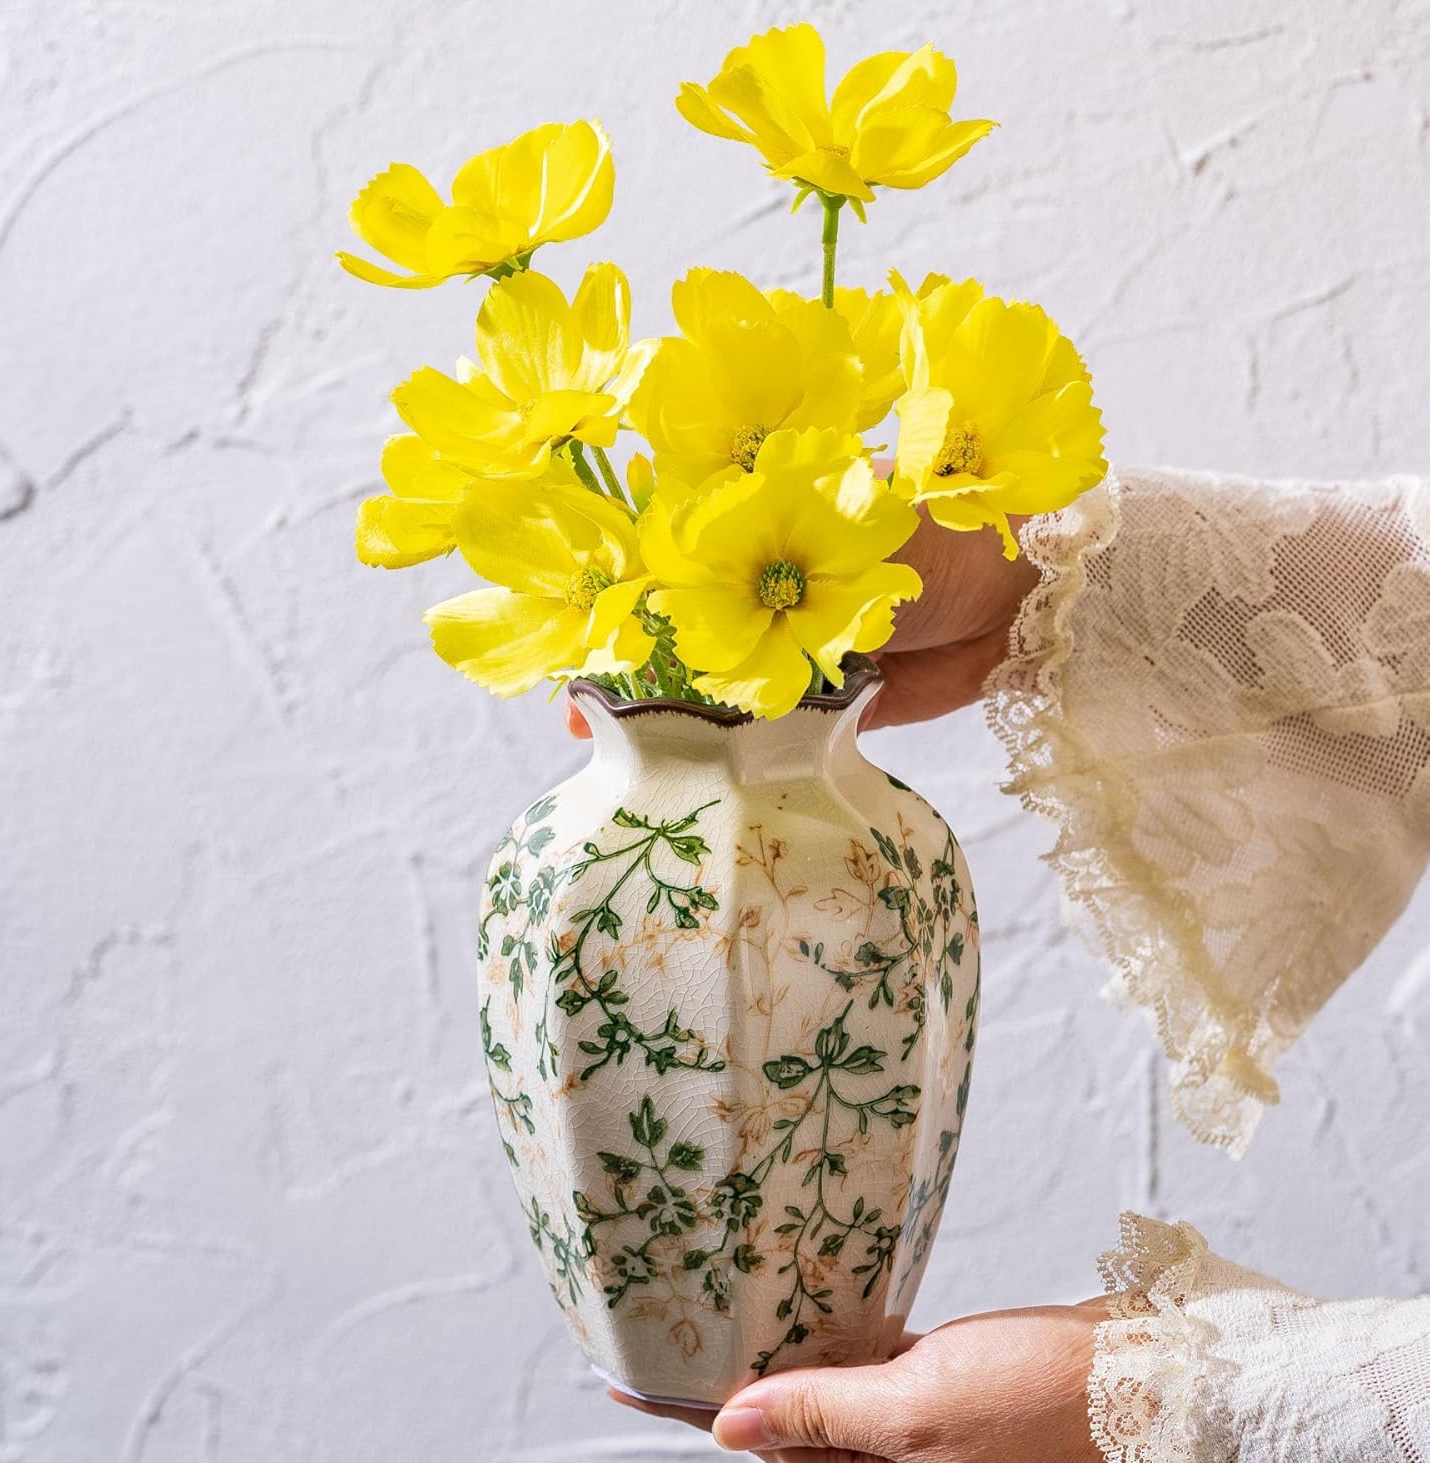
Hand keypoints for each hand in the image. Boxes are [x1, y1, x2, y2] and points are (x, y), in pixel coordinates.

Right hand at [564, 471, 1038, 736]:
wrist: (1047, 601)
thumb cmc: (956, 530)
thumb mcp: (854, 533)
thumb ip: (775, 567)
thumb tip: (687, 591)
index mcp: (778, 519)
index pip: (684, 555)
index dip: (634, 593)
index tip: (589, 631)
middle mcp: (781, 582)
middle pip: (695, 626)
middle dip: (644, 667)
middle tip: (591, 715)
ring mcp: (805, 643)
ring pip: (727, 684)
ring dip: (682, 717)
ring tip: (629, 752)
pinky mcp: (837, 698)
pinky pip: (777, 728)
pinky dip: (741, 748)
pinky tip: (696, 769)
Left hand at [608, 1301, 1118, 1462]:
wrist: (1157, 1392)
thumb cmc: (1042, 1404)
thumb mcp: (919, 1409)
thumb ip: (824, 1414)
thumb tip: (729, 1425)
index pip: (765, 1443)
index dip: (698, 1406)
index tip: (631, 1378)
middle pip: (794, 1421)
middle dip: (734, 1379)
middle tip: (674, 1327)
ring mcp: (930, 1430)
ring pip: (835, 1391)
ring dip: (787, 1354)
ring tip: (727, 1307)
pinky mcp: (960, 1389)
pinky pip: (880, 1367)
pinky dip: (845, 1337)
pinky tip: (822, 1302)